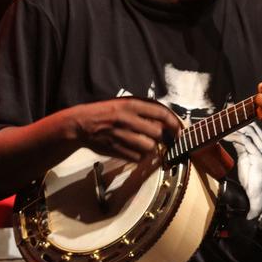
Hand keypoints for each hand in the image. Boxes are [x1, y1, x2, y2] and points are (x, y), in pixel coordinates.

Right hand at [65, 97, 180, 161]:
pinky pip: (138, 158)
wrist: (81, 124)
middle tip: (159, 137)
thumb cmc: (106, 112)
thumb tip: (168, 120)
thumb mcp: (124, 103)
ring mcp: (121, 136)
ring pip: (149, 147)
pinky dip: (140, 156)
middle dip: (162, 137)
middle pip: (158, 133)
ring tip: (144, 143)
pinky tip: (134, 150)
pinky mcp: (116, 149)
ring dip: (151, 148)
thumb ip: (144, 110)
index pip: (161, 114)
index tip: (181, 131)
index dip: (175, 124)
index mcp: (131, 105)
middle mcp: (128, 119)